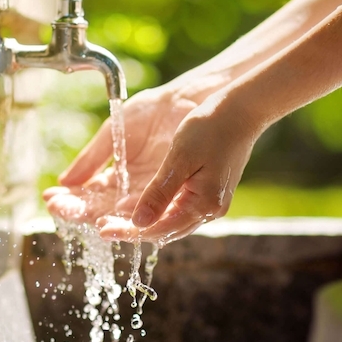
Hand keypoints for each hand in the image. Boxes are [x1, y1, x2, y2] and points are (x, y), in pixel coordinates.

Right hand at [43, 87, 197, 223]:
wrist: (183, 101)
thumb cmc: (149, 113)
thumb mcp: (113, 134)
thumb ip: (91, 159)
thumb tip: (64, 182)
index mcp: (115, 177)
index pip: (87, 196)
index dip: (69, 200)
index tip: (50, 199)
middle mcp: (130, 192)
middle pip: (100, 210)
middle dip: (78, 211)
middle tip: (60, 210)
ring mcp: (150, 194)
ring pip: (123, 216)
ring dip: (104, 219)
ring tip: (89, 218)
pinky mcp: (170, 193)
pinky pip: (151, 211)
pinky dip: (134, 217)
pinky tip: (117, 216)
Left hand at [98, 94, 260, 243]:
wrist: (241, 110)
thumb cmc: (211, 128)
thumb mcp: (180, 159)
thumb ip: (159, 193)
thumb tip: (138, 222)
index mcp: (203, 204)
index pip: (159, 229)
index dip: (129, 231)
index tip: (102, 230)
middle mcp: (208, 210)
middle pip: (163, 230)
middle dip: (131, 229)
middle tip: (101, 226)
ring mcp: (209, 202)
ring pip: (169, 221)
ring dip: (142, 221)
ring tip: (112, 218)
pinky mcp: (207, 191)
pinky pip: (176, 208)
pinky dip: (155, 209)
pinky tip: (137, 204)